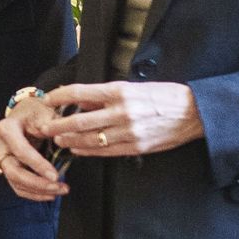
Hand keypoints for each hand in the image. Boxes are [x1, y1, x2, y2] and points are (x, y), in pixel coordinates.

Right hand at [0, 95, 69, 202]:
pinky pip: (17, 186)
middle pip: (13, 171)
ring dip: (38, 190)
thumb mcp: (46, 111)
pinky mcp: (7, 168)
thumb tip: (63, 138)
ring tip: (61, 190)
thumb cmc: (37, 111)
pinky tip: (51, 194)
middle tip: (58, 186)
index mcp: (6, 128)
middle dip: (37, 183)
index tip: (55, 176)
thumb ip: (53, 123)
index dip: (37, 165)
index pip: (20, 150)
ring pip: (15, 182)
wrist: (27, 113)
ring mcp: (1, 158)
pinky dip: (34, 193)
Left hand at [44, 78, 203, 157]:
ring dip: (70, 141)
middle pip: (79, 120)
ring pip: (89, 139)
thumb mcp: (133, 87)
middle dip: (57, 125)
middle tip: (44, 127)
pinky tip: (78, 150)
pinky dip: (88, 151)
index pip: (81, 92)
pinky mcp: (135, 147)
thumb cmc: (164, 96)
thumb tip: (80, 99)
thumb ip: (105, 95)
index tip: (48, 99)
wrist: (194, 113)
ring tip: (58, 140)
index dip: (60, 96)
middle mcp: (121, 111)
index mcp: (120, 91)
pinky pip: (105, 151)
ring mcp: (128, 132)